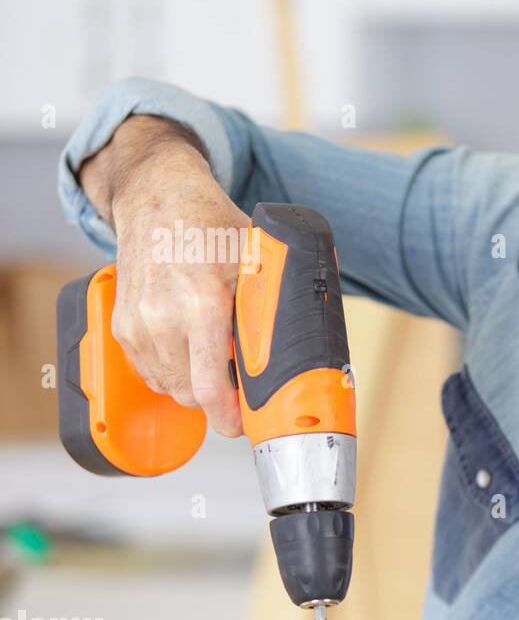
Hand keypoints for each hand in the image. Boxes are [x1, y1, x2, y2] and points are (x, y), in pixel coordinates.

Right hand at [78, 115, 246, 436]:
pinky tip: (191, 350)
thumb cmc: (211, 226)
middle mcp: (162, 317)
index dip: (232, 417)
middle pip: (192, 396)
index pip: (210, 389)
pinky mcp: (122, 325)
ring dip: (195, 386)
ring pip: (170, 388)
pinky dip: (172, 372)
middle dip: (219, 400)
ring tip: (217, 360)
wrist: (157, 197)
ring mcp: (137, 322)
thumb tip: (296, 353)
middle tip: (241, 386)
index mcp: (202, 304)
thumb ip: (270, 308)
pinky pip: (150, 372)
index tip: (248, 422)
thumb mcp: (256, 262)